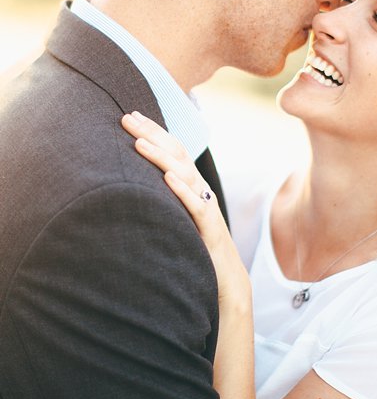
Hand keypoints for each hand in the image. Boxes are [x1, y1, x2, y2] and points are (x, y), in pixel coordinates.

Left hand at [121, 111, 249, 305]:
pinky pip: (196, 206)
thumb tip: (137, 186)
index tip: (131, 116)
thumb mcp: (178, 219)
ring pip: (184, 175)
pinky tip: (167, 178)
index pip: (173, 151)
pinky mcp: (209, 229)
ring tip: (139, 142)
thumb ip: (165, 200)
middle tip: (128, 117)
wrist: (226, 282)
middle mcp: (200, 191)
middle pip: (177, 154)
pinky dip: (182, 190)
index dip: (153, 132)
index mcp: (192, 187)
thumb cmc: (199, 250)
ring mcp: (206, 208)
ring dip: (161, 157)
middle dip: (152, 134)